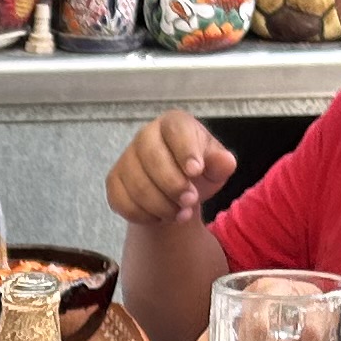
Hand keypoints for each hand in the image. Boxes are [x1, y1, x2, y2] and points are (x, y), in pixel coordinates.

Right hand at [106, 110, 234, 234]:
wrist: (175, 188)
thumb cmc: (198, 170)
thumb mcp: (217, 166)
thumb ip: (222, 163)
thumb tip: (225, 161)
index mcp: (173, 124)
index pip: (176, 130)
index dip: (185, 151)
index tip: (196, 171)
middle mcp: (146, 135)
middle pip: (152, 158)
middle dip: (173, 185)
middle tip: (190, 201)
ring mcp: (126, 158)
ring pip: (137, 185)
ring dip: (161, 205)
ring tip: (180, 214)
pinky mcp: (114, 181)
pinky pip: (123, 201)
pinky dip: (143, 215)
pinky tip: (159, 217)